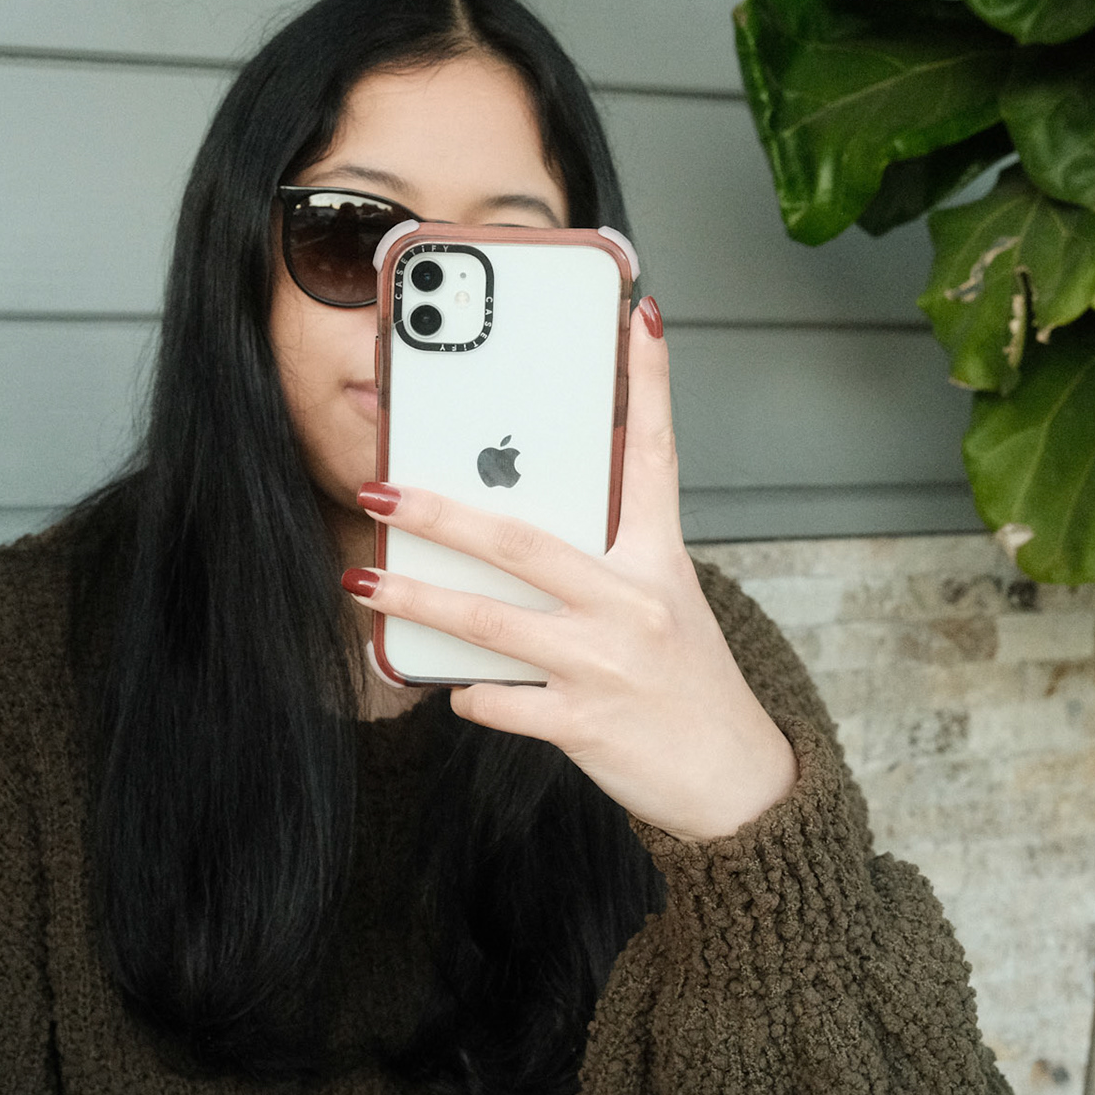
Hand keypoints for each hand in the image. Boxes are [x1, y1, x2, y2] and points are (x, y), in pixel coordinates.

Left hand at [342, 297, 796, 842]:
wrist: (731, 779)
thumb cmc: (685, 682)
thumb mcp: (661, 603)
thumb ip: (600, 562)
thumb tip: (515, 525)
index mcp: (658, 560)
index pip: (657, 455)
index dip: (650, 383)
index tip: (639, 315)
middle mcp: (631, 602)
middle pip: (521, 541)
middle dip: (440, 514)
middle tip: (379, 488)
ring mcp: (605, 663)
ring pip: (489, 622)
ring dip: (417, 601)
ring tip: (363, 582)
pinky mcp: (583, 721)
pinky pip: (497, 701)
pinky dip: (465, 693)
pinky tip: (448, 686)